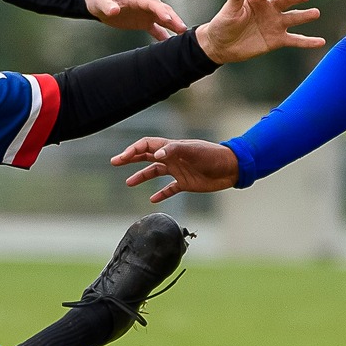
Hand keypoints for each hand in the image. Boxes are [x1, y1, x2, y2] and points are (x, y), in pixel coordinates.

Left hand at [87, 0, 186, 40]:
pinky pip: (157, 29)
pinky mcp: (144, 22)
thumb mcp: (101, 3)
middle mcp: (145, 5)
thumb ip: (108, 6)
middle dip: (174, 19)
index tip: (169, 20)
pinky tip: (170, 46)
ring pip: (164, 20)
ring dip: (173, 27)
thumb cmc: (100, 0)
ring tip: (184, 37)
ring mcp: (146, 13)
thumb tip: (114, 11)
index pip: (153, 4)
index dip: (161, 12)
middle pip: (163, 11)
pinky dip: (164, 36)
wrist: (99, 3)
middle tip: (183, 30)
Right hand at [111, 137, 240, 203]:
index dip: (133, 150)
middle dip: (130, 158)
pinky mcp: (186, 183)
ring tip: (129, 183)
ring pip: (155, 172)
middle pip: (146, 156)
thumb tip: (156, 155)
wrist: (231, 168)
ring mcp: (178, 170)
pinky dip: (161, 194)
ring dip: (142, 176)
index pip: (147, 145)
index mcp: (171, 148)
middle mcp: (172, 158)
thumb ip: (174, 150)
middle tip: (115, 161)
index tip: (122, 158)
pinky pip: (170, 189)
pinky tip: (153, 200)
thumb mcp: (193, 150)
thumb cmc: (212, 156)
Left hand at [193, 0, 323, 64]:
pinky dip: (308, 41)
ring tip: (315, 13)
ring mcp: (275, 24)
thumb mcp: (229, 10)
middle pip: (285, 1)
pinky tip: (320, 41)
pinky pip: (295, 40)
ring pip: (293, 18)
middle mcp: (270, 8)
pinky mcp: (278, 40)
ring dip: (305, 16)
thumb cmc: (223, 24)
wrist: (222, 45)